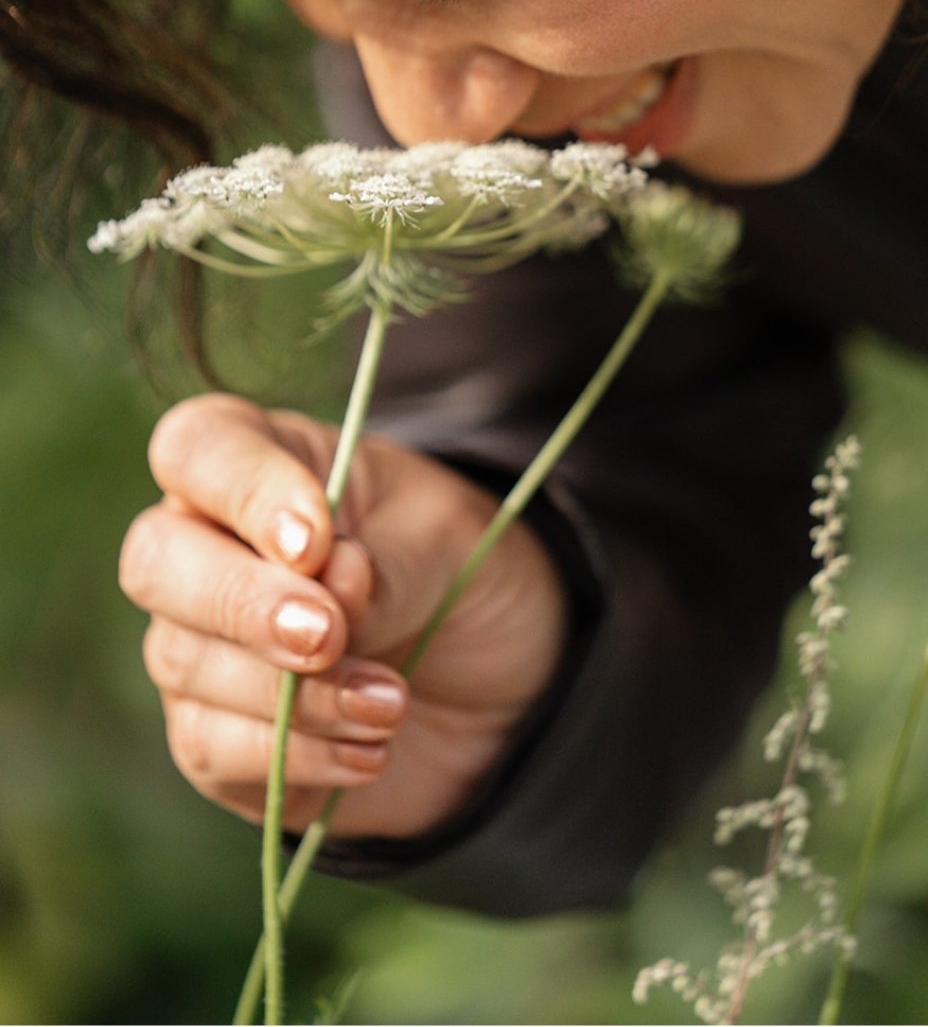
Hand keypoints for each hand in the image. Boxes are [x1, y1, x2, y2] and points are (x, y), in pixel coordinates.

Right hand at [119, 393, 568, 837]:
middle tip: (328, 635)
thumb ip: (387, 562)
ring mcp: (198, 643)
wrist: (496, 675)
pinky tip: (370, 750)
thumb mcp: (448, 540)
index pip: (199, 448)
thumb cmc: (454, 568)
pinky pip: (213, 749)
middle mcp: (206, 544)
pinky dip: (296, 754)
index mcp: (258, 458)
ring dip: (295, 693)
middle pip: (156, 560)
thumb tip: (334, 586)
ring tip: (392, 701)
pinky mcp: (214, 736)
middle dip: (241, 603)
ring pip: (185, 662)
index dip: (246, 492)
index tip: (318, 542)